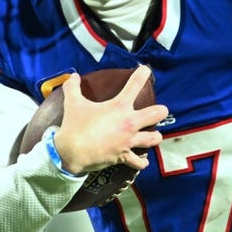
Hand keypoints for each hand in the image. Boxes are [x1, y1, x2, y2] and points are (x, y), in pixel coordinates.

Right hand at [54, 65, 168, 175]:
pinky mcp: (123, 156)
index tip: (146, 70)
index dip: (142, 74)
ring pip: (152, 138)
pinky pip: (138, 161)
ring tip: (155, 135)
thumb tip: (73, 76)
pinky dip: (142, 161)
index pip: (134, 85)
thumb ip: (73, 87)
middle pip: (156, 114)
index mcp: (119, 106)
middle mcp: (128, 123)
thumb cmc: (74, 126)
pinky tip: (143, 160)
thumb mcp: (73, 103)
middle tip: (160, 110)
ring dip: (155, 136)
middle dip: (160, 111)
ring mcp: (128, 141)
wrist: (71, 153)